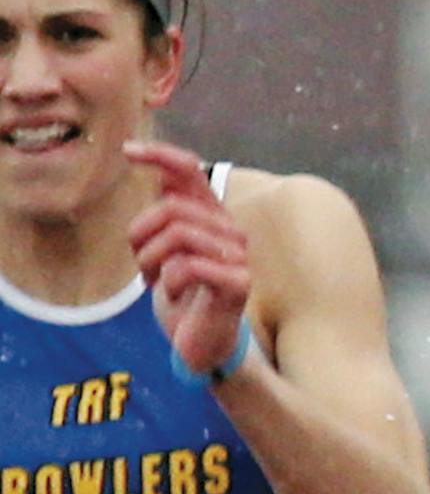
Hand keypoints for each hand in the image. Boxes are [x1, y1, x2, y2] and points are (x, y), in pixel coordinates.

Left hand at [124, 138, 252, 376]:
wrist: (202, 341)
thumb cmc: (183, 294)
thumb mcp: (166, 247)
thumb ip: (167, 211)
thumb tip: (155, 167)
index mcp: (211, 216)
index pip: (190, 170)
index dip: (160, 154)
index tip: (127, 151)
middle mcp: (229, 229)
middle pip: (172, 206)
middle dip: (141, 234)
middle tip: (141, 264)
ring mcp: (238, 256)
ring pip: (178, 233)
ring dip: (151, 260)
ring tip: (154, 279)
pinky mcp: (238, 282)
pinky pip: (189, 265)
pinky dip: (169, 281)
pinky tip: (172, 293)